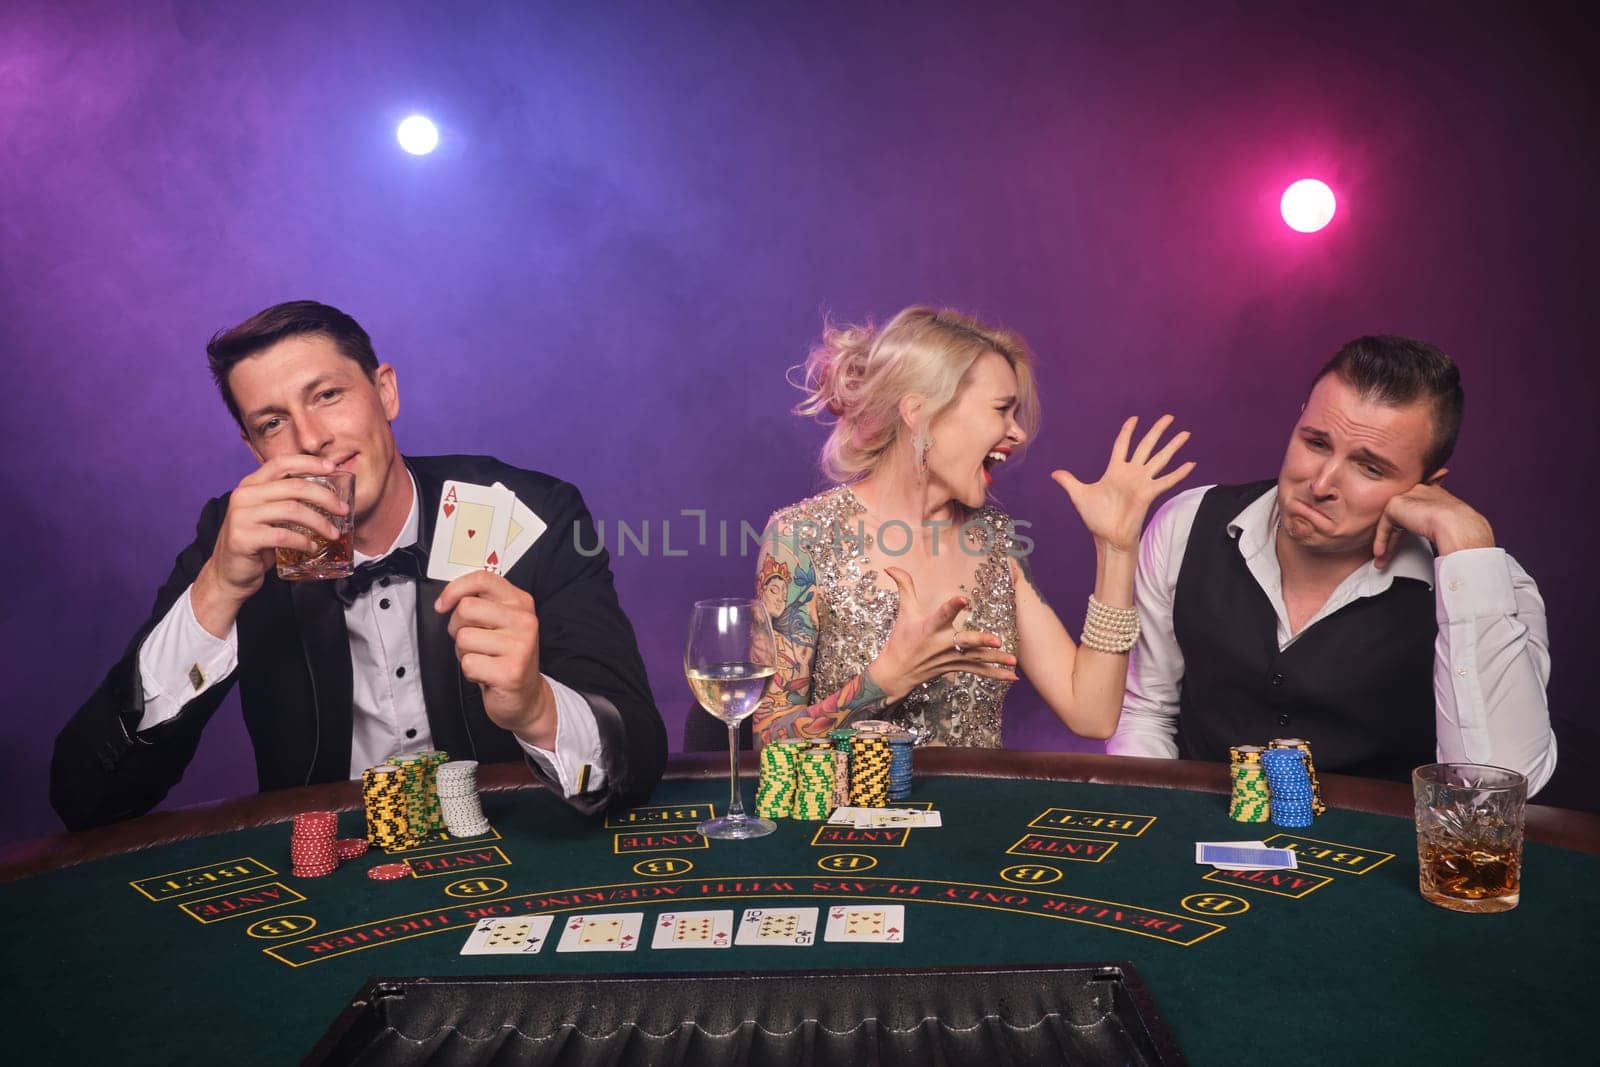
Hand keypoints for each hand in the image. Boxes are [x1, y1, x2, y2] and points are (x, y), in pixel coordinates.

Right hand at [192, 456, 345, 629]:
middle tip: (343, 510)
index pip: (281, 463)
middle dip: (325, 497)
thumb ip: (287, 500)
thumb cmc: (257, 542)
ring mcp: (241, 516)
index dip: (309, 462)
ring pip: (292, 510)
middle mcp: (244, 495)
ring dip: (319, 522)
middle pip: (294, 487)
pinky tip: (312, 547)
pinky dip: (303, 541)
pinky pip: (283, 536)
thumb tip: (328, 494)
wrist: (229, 573)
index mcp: (251, 484)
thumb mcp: (269, 514)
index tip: (332, 467)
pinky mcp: (243, 538)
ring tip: (333, 533)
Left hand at [436, 571, 555, 742]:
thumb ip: (481, 604)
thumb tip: (447, 599)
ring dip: (464, 652)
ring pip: (464, 638)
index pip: (482, 579)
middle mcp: (525, 620)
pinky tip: (486, 674)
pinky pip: (468, 663)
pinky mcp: (511, 671)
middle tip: (473, 641)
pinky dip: (470, 672)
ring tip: (483, 659)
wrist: (527, 697)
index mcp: (521, 602)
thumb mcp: (500, 622)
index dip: (454, 589)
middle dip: (458, 627)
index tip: (443, 604)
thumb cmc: (505, 657)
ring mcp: (520, 646)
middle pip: (466, 608)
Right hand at [872, 567, 1018, 702]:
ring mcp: (951, 658)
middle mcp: (942, 644)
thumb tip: (890, 566)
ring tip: (1013, 659)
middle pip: (964, 642)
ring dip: (995, 660)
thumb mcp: (904, 612)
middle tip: (996, 640)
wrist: (898, 673)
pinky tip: (1013, 676)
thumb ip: (904, 586)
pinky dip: (995, 674)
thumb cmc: (901, 639)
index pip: (942, 614)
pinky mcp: (957, 667)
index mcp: (930, 627)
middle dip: (980, 642)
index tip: (962, 599)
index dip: (952, 607)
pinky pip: (979, 672)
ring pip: (976, 659)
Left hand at [1051, 415, 1194, 553]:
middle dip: (1157, 431)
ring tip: (1185, 433)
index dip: (1127, 432)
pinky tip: (1191, 464)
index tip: (1134, 419)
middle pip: (1146, 446)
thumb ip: (1069, 481)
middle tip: (1169, 416)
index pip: (1122, 445)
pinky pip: (1166, 480)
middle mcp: (1131, 473)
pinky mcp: (1148, 493)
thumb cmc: (1096, 518)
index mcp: (1115, 471)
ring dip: (1172, 446)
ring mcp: (1141, 482)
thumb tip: (1053, 473)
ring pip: (1160, 459)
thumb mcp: (1079, 495)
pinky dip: (1178, 473)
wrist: (1107, 537)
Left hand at [1373, 481, 1494, 567]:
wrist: (1459, 527)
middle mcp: (1422, 491)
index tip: (1405, 543)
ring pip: (1392, 521)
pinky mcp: (1396, 504)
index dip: (1410, 527)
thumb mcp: (1452, 526)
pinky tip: (1382, 553)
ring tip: (1383, 558)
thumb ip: (1440, 528)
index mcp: (1437, 494)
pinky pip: (1385, 524)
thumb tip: (1438, 541)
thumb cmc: (1463, 531)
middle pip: (1402, 515)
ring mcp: (1409, 496)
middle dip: (1395, 537)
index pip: (1417, 509)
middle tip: (1390, 554)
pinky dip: (1381, 540)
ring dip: (1387, 542)